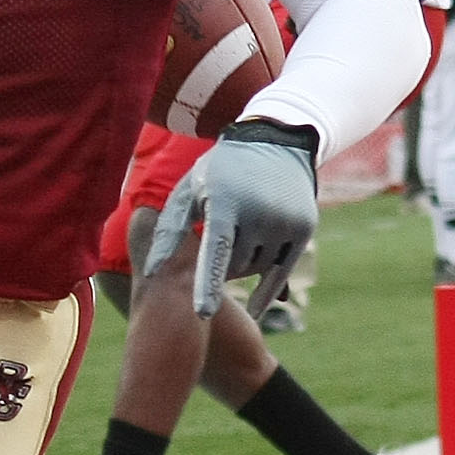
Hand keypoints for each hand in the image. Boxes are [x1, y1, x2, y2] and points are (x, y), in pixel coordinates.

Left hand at [143, 120, 319, 320]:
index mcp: (226, 202)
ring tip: (243, 234)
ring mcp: (284, 221)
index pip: (215, 251)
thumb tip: (150, 272)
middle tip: (225, 235)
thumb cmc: (221, 171)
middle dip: (224, 262)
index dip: (208, 283)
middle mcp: (259, 213)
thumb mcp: (191, 190)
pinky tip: (255, 309)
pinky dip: (268, 289)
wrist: (276, 141)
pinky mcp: (304, 228)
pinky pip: (282, 272)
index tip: (202, 313)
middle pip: (234, 266)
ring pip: (256, 269)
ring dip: (244, 263)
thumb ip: (170, 230)